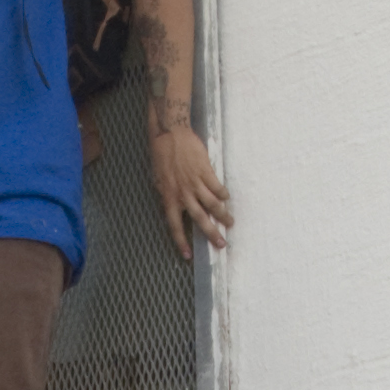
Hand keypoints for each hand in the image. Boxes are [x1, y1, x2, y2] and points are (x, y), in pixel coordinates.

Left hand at [148, 126, 232, 258]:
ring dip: (223, 215)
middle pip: (200, 219)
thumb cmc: (162, 156)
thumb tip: (172, 208)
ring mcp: (195, 183)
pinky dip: (223, 194)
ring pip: (212, 205)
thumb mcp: (159, 180)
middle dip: (212, 234)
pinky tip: (226, 198)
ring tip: (230, 223)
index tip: (188, 255)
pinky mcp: (205, 171)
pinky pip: (217, 187)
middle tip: (222, 244)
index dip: (181, 242)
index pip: (174, 226)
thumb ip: (167, 196)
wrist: (170, 134)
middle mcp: (183, 194)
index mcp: (169, 198)